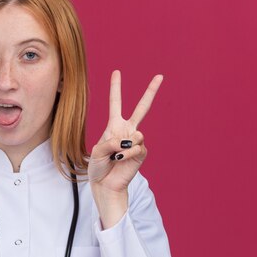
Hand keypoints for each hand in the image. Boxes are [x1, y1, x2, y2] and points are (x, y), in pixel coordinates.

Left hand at [88, 70, 162, 227]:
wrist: (105, 184)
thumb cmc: (98, 167)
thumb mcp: (96, 151)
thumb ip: (109, 142)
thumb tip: (127, 141)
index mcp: (114, 126)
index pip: (116, 103)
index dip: (116, 88)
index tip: (117, 72)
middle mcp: (127, 131)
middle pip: (142, 108)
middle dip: (151, 91)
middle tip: (160, 76)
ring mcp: (136, 142)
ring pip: (137, 134)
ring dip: (123, 146)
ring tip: (115, 156)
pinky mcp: (141, 153)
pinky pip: (138, 147)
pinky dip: (127, 153)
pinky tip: (120, 159)